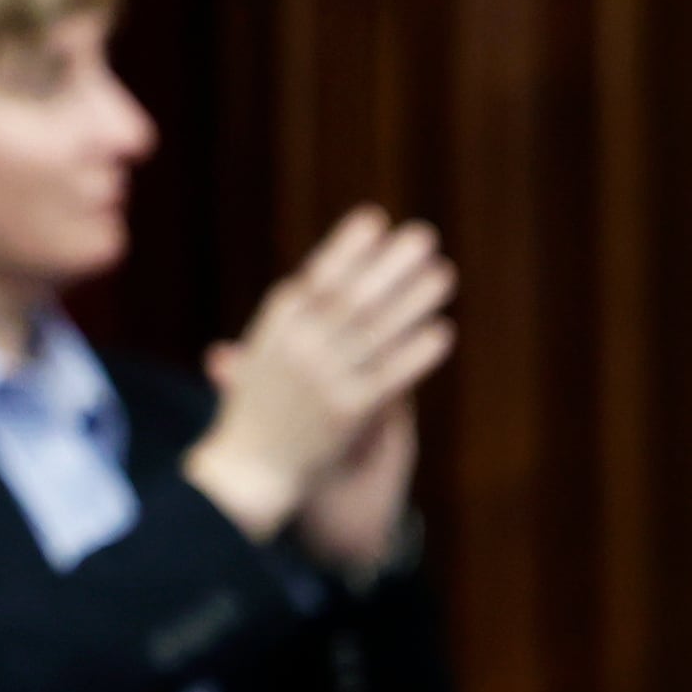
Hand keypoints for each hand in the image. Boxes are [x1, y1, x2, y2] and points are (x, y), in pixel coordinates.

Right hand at [187, 209, 455, 543]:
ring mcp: (323, 378)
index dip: (348, 247)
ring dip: (413, 299)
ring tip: (444, 273)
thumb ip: (295, 319)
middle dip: (390, 263)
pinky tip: (443, 331)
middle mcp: (299, 346)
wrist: (247, 471)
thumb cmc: (259, 411)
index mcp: (276, 326)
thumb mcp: (264, 354)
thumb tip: (324, 280)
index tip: (376, 220)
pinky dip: (417, 353)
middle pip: (353, 295)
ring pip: (377, 330)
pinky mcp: (347, 413)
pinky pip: (389, 377)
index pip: (317, 276)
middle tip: (424, 235)